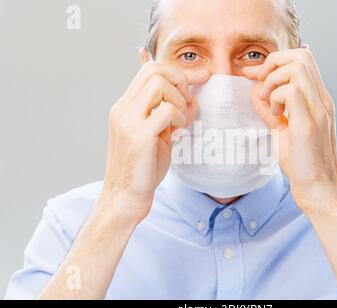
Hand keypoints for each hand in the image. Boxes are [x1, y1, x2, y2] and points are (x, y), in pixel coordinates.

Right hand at [100, 53, 207, 222]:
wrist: (125, 197)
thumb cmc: (143, 168)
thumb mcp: (157, 134)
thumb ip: (169, 114)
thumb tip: (193, 98)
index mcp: (125, 106)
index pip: (149, 69)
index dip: (177, 71)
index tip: (200, 78)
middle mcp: (123, 108)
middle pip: (155, 70)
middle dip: (179, 80)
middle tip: (186, 103)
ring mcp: (128, 120)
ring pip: (160, 84)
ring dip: (179, 100)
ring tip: (179, 122)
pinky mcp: (139, 135)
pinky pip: (166, 109)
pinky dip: (179, 117)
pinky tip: (176, 132)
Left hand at [243, 47, 336, 211]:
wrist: (319, 188)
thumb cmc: (302, 162)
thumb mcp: (283, 129)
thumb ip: (273, 109)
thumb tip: (256, 92)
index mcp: (318, 99)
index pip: (303, 58)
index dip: (275, 60)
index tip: (253, 75)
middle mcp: (323, 100)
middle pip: (301, 55)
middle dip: (273, 62)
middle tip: (261, 85)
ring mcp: (319, 110)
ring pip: (296, 68)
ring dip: (273, 81)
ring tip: (269, 105)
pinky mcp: (309, 124)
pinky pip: (291, 92)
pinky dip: (275, 98)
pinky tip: (275, 116)